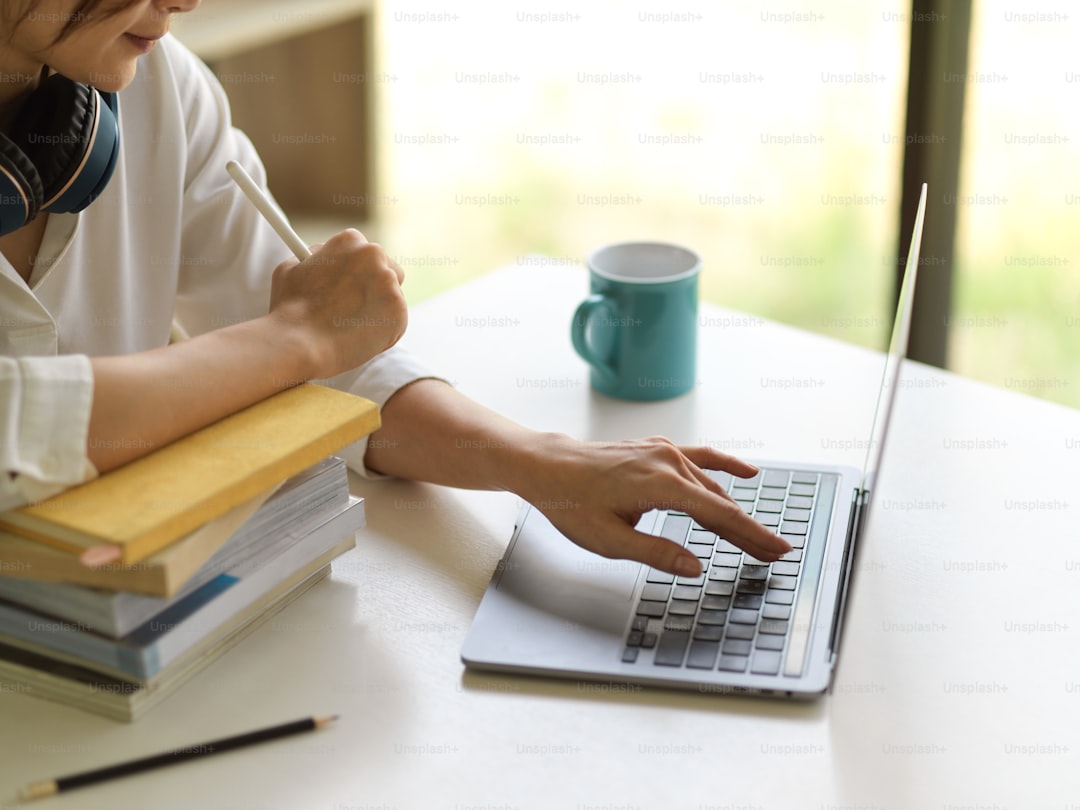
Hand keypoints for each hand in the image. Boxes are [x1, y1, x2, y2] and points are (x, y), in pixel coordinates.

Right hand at [267, 229, 406, 378]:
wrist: (300, 343)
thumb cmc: (290, 308)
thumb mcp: (292, 268)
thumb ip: (315, 257)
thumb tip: (323, 253)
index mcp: (350, 241)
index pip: (365, 252)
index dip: (357, 271)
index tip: (349, 285)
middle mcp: (374, 255)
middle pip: (387, 268)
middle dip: (374, 287)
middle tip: (355, 307)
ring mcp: (389, 283)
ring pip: (392, 296)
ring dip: (379, 308)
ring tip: (352, 325)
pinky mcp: (399, 310)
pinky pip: (396, 320)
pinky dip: (384, 330)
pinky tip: (360, 337)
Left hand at [517, 435, 791, 576]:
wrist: (549, 468)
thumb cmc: (572, 503)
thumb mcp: (610, 541)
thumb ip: (657, 553)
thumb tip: (695, 567)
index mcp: (661, 485)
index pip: (719, 516)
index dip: (751, 536)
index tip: (776, 550)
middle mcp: (668, 462)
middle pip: (720, 501)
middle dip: (748, 529)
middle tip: (775, 552)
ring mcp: (664, 452)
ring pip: (711, 484)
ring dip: (736, 508)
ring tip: (759, 532)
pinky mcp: (657, 449)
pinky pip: (700, 457)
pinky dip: (724, 465)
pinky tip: (746, 472)